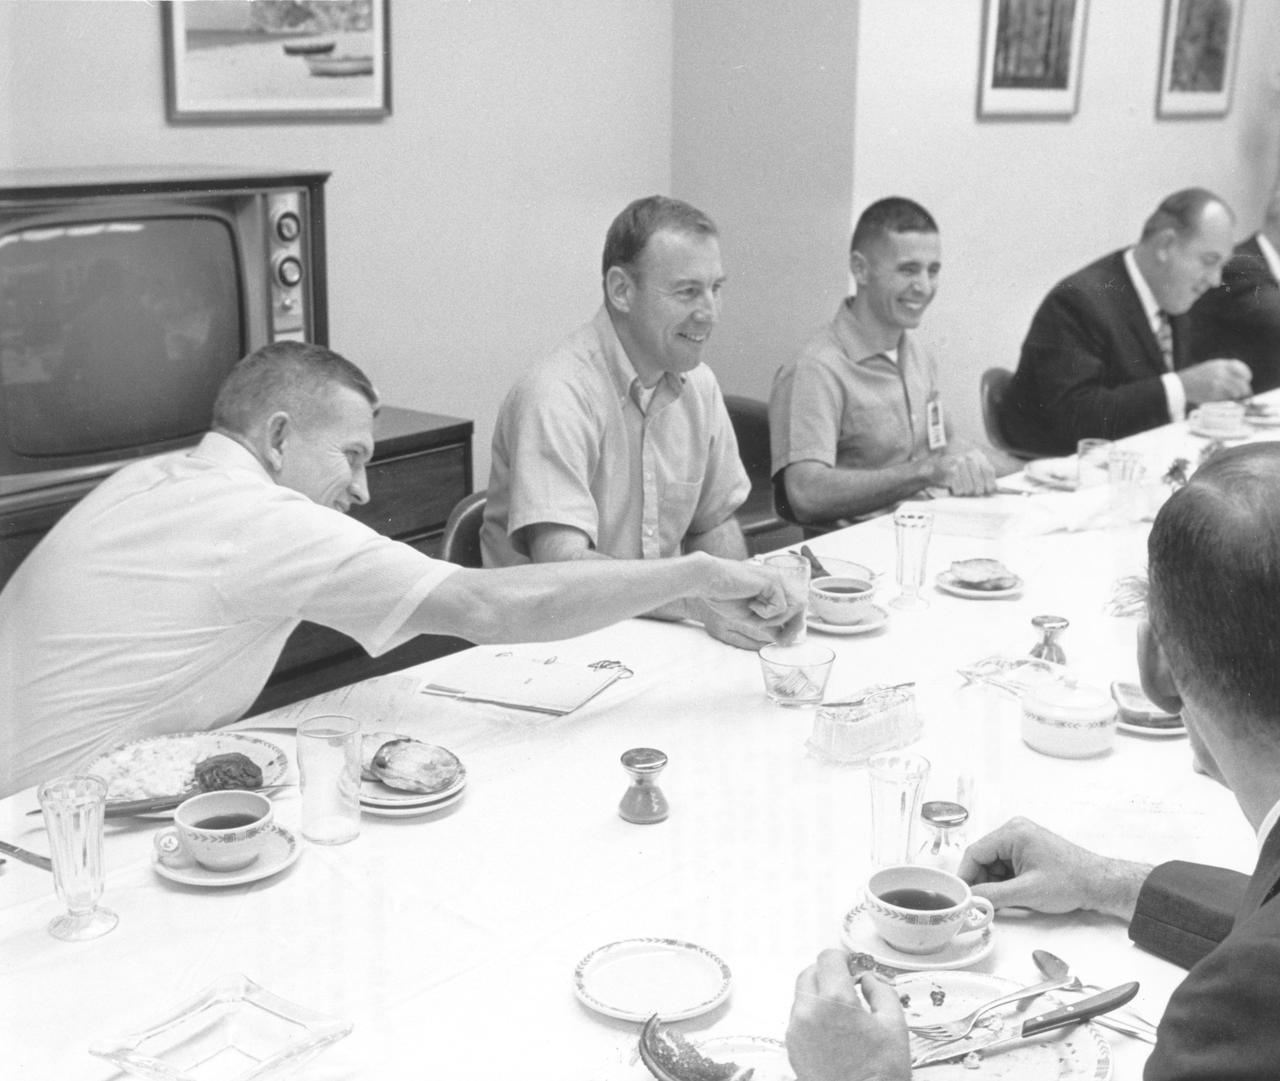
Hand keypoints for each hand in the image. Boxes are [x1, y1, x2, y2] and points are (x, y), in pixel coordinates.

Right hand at [693, 557, 802, 648]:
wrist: (707, 580)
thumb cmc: (722, 595)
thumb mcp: (751, 616)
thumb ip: (768, 625)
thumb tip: (784, 639)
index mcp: (773, 587)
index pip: (795, 607)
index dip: (793, 625)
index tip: (784, 640)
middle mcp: (778, 581)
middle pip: (801, 607)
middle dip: (793, 627)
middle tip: (783, 641)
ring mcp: (776, 580)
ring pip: (793, 608)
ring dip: (776, 620)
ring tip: (757, 618)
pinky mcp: (772, 582)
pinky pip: (781, 607)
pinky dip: (766, 613)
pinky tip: (751, 605)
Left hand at [786, 949, 910, 1080]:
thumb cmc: (880, 1074)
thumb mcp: (894, 1026)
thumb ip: (881, 991)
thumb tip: (869, 979)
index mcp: (835, 1001)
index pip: (828, 958)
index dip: (843, 958)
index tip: (852, 965)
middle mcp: (809, 1011)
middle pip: (810, 973)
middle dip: (828, 974)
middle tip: (847, 984)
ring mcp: (797, 1030)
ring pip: (802, 996)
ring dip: (819, 995)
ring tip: (842, 1013)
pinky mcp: (792, 1047)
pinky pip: (798, 1018)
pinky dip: (812, 1015)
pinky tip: (832, 1031)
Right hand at [935, 448, 997, 496]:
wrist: (933, 468)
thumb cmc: (954, 470)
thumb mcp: (970, 467)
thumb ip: (983, 475)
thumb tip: (995, 488)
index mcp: (976, 454)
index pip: (989, 472)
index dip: (990, 485)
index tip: (989, 491)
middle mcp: (969, 456)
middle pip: (980, 484)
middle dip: (975, 491)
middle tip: (970, 491)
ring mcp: (959, 463)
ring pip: (969, 489)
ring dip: (964, 492)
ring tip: (960, 487)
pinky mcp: (951, 471)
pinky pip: (959, 490)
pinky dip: (956, 491)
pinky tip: (953, 486)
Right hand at [957, 816, 1148, 920]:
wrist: (1099, 884)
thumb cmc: (1069, 883)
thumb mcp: (1026, 892)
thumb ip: (993, 895)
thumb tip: (969, 900)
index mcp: (1012, 832)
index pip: (975, 852)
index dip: (966, 876)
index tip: (962, 897)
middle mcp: (1014, 830)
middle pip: (983, 858)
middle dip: (982, 881)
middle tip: (982, 904)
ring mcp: (1022, 839)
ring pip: (993, 863)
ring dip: (994, 883)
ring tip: (1003, 901)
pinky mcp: (1028, 850)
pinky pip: (1006, 865)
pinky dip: (1005, 881)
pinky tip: (1012, 895)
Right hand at [1178, 359, 1251, 404]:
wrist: (1178, 385)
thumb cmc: (1193, 378)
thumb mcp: (1208, 367)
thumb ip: (1222, 370)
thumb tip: (1237, 379)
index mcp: (1219, 364)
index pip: (1240, 367)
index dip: (1246, 374)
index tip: (1247, 379)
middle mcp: (1220, 371)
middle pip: (1241, 381)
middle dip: (1245, 389)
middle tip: (1245, 394)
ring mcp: (1217, 381)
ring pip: (1235, 390)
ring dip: (1237, 395)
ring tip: (1235, 398)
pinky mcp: (1213, 392)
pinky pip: (1226, 397)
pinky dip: (1227, 399)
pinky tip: (1224, 399)